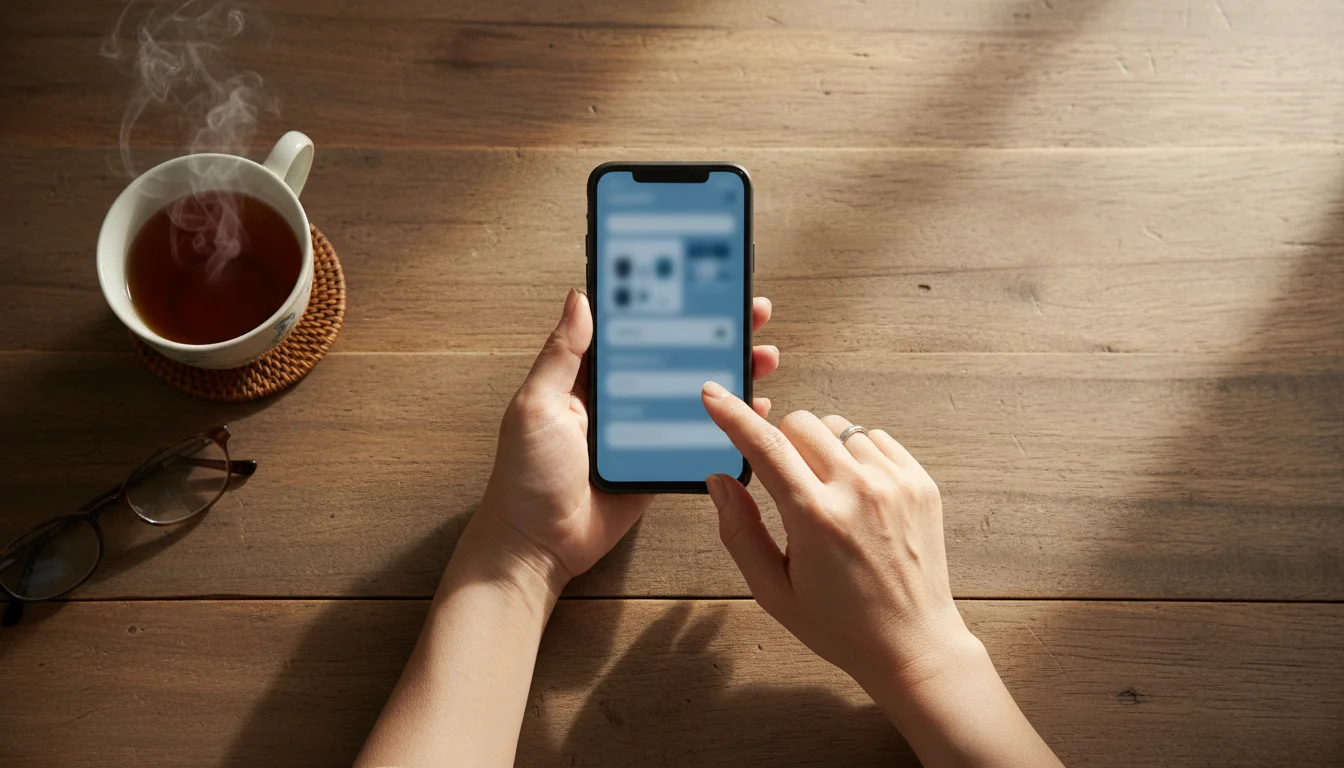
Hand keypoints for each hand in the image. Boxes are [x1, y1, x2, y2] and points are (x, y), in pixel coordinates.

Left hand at [473, 289, 779, 596]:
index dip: (667, 300)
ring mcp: (642, 429)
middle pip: (674, 352)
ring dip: (729, 370)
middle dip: (714, 330)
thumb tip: (580, 297)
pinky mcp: (658, 461)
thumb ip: (561, 354)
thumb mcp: (536, 406)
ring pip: (693, 389)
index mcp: (585, 375)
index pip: (633, 324)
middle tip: (750, 311)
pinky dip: (728, 419)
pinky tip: (754, 406)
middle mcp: (618, 395)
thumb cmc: (524, 477)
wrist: (538, 545)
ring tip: (762, 354)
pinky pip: (698, 434)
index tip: (699, 278)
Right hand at [700, 384, 973, 692]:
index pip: (765, 446)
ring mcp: (895, 483)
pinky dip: (857, 454)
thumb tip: (720, 480)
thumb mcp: (773, 590)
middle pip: (802, 422)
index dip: (733, 415)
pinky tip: (856, 494)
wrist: (913, 644)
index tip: (713, 394)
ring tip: (828, 495)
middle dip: (783, 442)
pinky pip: (876, 438)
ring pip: (840, 427)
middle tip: (786, 484)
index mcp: (815, 519)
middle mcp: (858, 492)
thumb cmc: (840, 624)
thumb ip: (739, 530)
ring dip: (823, 448)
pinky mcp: (920, 483)